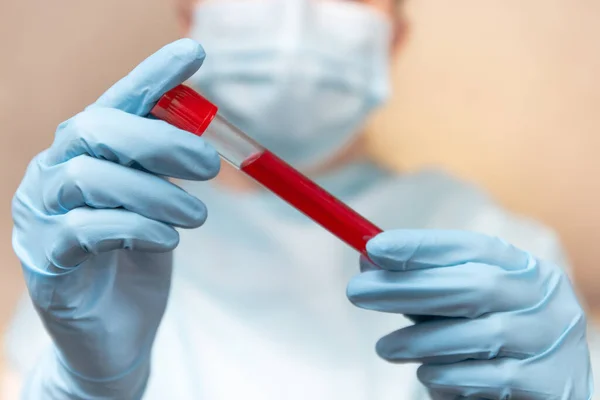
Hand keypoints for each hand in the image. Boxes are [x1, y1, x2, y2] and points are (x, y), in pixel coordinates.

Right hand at [12, 39, 218, 397]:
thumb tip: (206, 126)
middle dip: (161, 140)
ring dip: (156, 193)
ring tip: (197, 216)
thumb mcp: (161, 202)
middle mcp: (56, 173)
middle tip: (210, 166)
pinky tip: (165, 240)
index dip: (153, 74)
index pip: (118, 101)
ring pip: (91, 177)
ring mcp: (42, 215)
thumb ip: (168, 165)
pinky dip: (137, 228)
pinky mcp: (45, 260)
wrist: (117, 330)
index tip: (193, 51)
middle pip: (96, 128)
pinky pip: (86, 230)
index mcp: (88, 153)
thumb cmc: (141, 259)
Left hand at [347, 230, 592, 398]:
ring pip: (477, 335)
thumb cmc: (492, 330)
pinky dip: (447, 377)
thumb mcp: (462, 301)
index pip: (469, 247)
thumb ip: (423, 283)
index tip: (373, 248)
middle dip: (407, 289)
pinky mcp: (549, 382)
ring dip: (420, 341)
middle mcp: (540, 296)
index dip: (419, 246)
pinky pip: (487, 379)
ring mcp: (548, 338)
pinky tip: (427, 375)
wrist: (548, 379)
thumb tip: (368, 262)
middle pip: (472, 287)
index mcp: (519, 266)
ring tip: (385, 348)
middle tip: (357, 292)